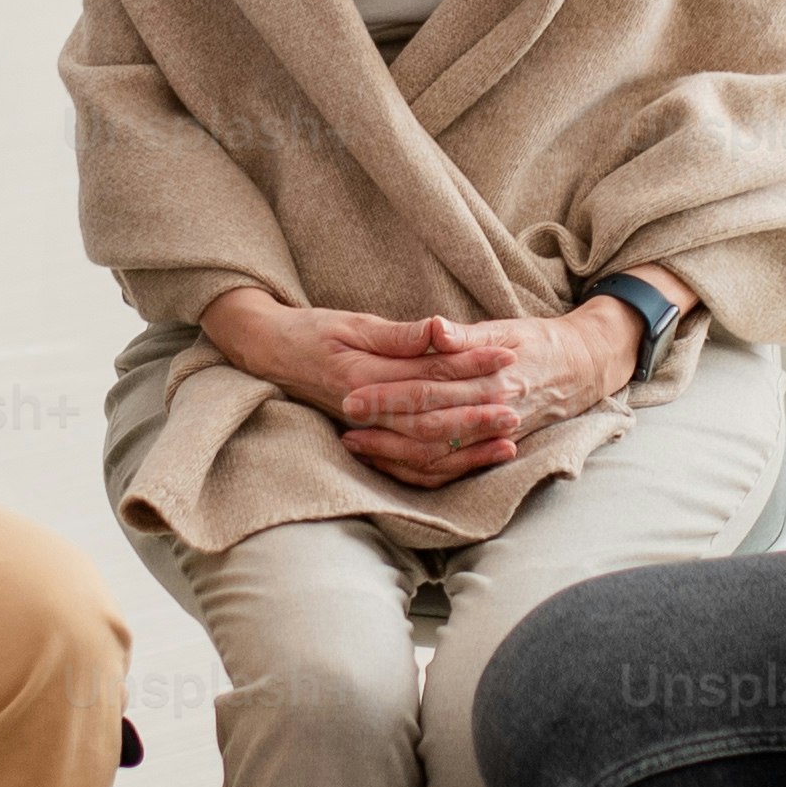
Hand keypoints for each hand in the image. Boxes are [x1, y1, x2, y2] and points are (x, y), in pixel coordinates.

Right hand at [206, 289, 638, 490]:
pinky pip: (409, 464)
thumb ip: (400, 334)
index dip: (471, 365)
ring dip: (468, 445)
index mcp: (363, 376)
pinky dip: (444, 464)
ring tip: (508, 438)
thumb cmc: (310, 331)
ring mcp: (365, 430)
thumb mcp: (353, 322)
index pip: (428, 375)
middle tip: (520, 405)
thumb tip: (442, 329)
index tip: (509, 355)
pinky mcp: (367, 439)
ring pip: (424, 449)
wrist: (265, 353)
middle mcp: (365, 410)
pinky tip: (473, 458)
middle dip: (478, 414)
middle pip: (432, 420)